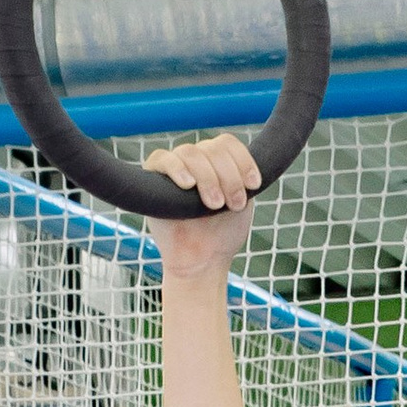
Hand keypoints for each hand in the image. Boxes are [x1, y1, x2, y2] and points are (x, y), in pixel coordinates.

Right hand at [148, 136, 260, 277]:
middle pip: (213, 149)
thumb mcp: (241, 204)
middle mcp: (197, 159)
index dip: (243, 160)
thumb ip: (241, 179)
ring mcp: (175, 166)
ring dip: (207, 177)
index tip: (253, 185)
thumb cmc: (221, 235)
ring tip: (214, 205)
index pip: (228, 144)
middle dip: (229, 176)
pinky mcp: (153, 177)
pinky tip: (188, 185)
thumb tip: (240, 163)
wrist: (201, 262)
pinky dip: (177, 169)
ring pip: (191, 153)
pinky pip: (162, 159)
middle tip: (234, 204)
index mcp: (218, 162)